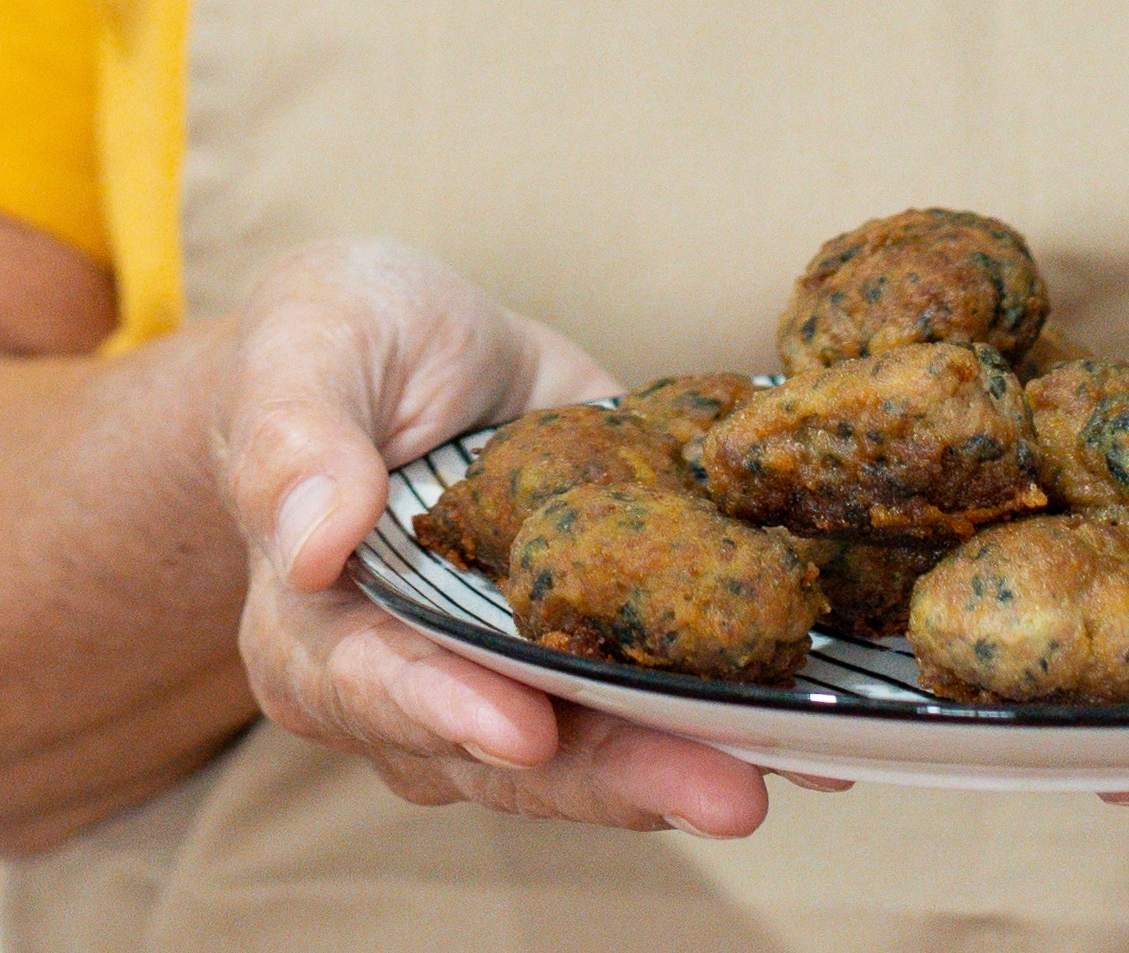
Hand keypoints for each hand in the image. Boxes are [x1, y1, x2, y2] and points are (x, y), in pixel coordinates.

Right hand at [210, 239, 772, 840]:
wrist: (411, 343)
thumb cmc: (334, 340)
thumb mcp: (306, 343)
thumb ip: (296, 435)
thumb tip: (316, 540)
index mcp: (320, 631)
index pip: (374, 687)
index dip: (447, 711)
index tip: (523, 727)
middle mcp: (422, 686)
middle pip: (511, 753)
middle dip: (620, 773)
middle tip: (726, 790)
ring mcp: (522, 676)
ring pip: (601, 743)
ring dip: (698, 758)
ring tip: (799, 764)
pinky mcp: (604, 641)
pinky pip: (667, 687)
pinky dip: (745, 706)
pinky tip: (832, 725)